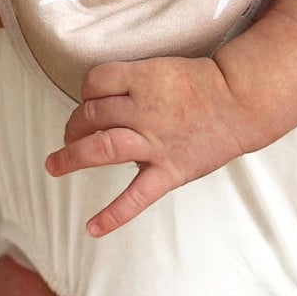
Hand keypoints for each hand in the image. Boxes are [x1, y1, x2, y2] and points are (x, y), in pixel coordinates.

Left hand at [45, 56, 253, 236]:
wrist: (241, 103)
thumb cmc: (202, 84)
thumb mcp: (162, 68)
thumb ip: (132, 83)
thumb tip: (102, 102)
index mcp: (142, 79)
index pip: (94, 81)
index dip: (84, 91)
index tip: (87, 99)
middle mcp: (144, 110)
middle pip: (91, 114)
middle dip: (74, 124)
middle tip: (71, 133)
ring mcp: (155, 142)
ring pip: (101, 147)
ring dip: (72, 156)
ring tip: (55, 165)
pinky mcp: (169, 170)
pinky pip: (136, 196)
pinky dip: (113, 214)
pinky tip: (92, 228)